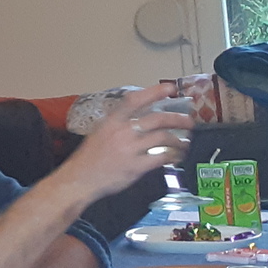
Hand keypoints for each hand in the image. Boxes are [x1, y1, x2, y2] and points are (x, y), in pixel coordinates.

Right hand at [60, 85, 191, 199]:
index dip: (154, 92)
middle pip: (157, 119)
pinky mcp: (137, 166)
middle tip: (189, 121)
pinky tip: (177, 156)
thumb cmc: (88, 158)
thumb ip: (119, 126)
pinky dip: (174, 156)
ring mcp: (130, 149)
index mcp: (111, 122)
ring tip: (184, 143)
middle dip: (177, 119)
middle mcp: (122, 132)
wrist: (79, 180)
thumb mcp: (99, 134)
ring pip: (163, 138)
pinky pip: (162, 157)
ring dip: (179, 140)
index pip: (134, 101)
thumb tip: (140, 121)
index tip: (170, 88)